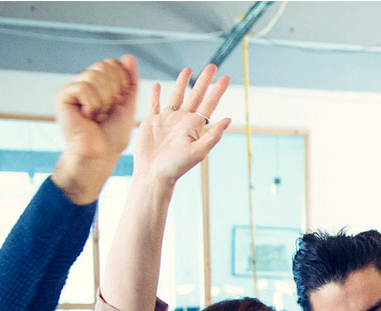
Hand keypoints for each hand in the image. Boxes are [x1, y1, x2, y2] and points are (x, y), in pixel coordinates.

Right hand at [52, 56, 139, 202]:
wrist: (100, 153)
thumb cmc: (113, 135)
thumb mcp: (128, 104)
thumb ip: (130, 80)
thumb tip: (129, 56)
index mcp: (99, 84)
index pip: (113, 63)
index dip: (121, 82)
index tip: (118, 103)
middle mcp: (84, 83)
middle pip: (104, 65)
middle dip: (113, 91)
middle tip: (106, 111)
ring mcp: (72, 89)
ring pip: (94, 75)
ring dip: (103, 100)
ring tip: (96, 115)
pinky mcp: (62, 96)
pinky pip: (83, 87)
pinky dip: (92, 103)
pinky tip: (86, 115)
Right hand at [136, 65, 233, 183]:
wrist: (153, 174)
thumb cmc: (176, 166)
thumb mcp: (197, 151)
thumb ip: (212, 136)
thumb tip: (228, 120)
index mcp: (194, 126)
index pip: (209, 103)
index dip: (217, 90)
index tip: (225, 77)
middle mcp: (182, 120)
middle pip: (195, 95)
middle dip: (204, 80)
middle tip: (212, 66)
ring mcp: (167, 120)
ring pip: (176, 96)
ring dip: (181, 83)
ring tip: (188, 69)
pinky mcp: (152, 122)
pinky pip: (154, 104)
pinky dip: (155, 95)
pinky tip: (157, 86)